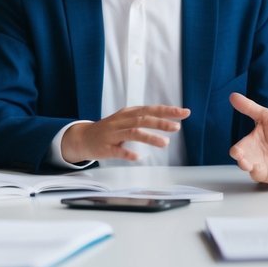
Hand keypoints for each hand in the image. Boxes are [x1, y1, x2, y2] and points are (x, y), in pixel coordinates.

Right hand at [60, 105, 188, 163]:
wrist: (83, 138)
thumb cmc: (110, 130)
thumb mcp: (126, 119)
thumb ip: (145, 119)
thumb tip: (170, 120)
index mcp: (128, 113)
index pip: (150, 109)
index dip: (167, 110)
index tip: (184, 112)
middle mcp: (121, 121)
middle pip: (143, 119)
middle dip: (161, 122)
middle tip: (177, 127)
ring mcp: (113, 134)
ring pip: (132, 133)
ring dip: (149, 137)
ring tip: (165, 143)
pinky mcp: (105, 148)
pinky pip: (117, 150)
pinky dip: (128, 153)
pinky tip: (138, 157)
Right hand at [228, 92, 267, 183]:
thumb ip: (250, 108)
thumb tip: (233, 96)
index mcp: (250, 142)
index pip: (239, 148)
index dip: (236, 150)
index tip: (236, 150)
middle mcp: (252, 155)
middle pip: (241, 160)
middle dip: (240, 159)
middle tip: (240, 156)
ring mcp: (260, 166)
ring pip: (249, 169)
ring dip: (247, 167)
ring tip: (247, 164)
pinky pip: (260, 176)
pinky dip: (258, 173)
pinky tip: (259, 168)